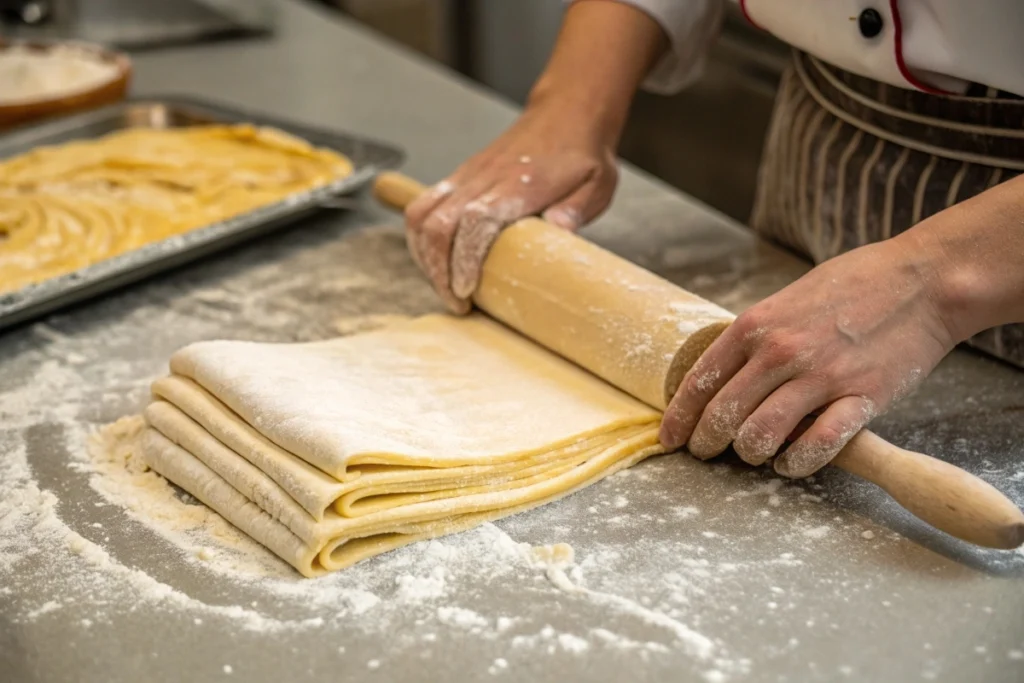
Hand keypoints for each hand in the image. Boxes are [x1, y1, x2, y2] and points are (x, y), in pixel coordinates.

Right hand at [402, 0, 667, 312]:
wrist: (565, 114)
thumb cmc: (582, 154)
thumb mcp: (597, 183)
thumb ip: (577, 209)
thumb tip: (560, 232)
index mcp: (519, 182)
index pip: (477, 220)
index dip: (465, 258)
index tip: (467, 290)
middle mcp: (485, 178)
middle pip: (439, 223)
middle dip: (438, 269)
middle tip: (457, 303)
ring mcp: (467, 176)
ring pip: (422, 215)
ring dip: (424, 256)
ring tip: (443, 286)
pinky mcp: (458, 178)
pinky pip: (423, 207)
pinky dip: (420, 239)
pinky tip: (435, 261)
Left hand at [659, 237, 956, 477]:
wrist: (923, 279)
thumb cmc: (854, 284)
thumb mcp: (788, 298)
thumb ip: (756, 334)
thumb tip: (724, 370)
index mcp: (756, 325)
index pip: (699, 382)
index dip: (678, 418)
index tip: (669, 438)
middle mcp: (780, 352)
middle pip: (723, 415)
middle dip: (706, 443)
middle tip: (706, 454)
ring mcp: (820, 377)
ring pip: (760, 436)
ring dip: (749, 454)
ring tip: (753, 455)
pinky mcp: (861, 399)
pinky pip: (817, 446)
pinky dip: (795, 464)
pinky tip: (789, 463)